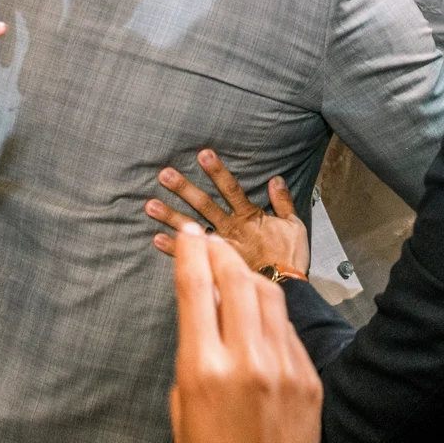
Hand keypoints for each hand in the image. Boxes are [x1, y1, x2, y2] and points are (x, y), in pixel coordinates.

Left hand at [146, 148, 309, 275]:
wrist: (285, 288)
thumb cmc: (290, 258)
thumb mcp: (293, 224)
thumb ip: (283, 202)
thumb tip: (276, 180)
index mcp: (249, 217)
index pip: (230, 188)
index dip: (216, 171)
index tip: (202, 155)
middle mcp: (231, 228)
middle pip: (204, 204)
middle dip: (183, 189)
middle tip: (164, 175)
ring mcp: (219, 247)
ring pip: (192, 228)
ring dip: (170, 215)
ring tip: (150, 205)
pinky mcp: (215, 265)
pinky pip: (190, 255)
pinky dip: (172, 248)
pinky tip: (156, 238)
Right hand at [168, 224, 321, 442]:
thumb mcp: (183, 408)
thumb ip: (193, 355)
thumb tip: (203, 314)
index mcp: (205, 370)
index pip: (195, 289)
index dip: (190, 253)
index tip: (188, 235)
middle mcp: (248, 361)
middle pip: (235, 279)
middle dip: (220, 253)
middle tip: (209, 242)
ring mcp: (285, 368)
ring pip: (269, 296)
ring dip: (248, 276)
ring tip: (233, 272)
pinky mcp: (310, 380)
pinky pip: (288, 330)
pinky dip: (270, 316)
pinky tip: (259, 320)